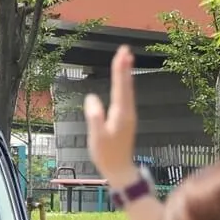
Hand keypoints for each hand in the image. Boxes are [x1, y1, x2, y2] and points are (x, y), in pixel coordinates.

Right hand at [84, 45, 137, 185]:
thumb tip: (91, 99)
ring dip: (125, 74)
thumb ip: (95, 118)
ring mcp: (128, 115)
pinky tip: (122, 82)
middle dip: (124, 67)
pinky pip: (125, 97)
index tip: (122, 54)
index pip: (120, 87)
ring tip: (125, 59)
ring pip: (127, 90)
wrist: (120, 170)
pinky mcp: (125, 119)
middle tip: (125, 49)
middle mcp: (127, 111)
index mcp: (121, 114)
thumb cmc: (107, 155)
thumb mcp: (98, 137)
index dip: (120, 70)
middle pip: (126, 85)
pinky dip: (124, 85)